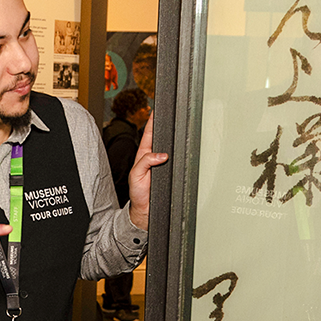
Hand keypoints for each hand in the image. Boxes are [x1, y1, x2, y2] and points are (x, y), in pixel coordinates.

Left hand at [127, 114, 169, 229]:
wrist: (146, 210)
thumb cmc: (138, 193)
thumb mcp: (137, 175)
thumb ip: (146, 162)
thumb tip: (161, 155)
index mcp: (144, 155)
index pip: (149, 134)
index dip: (153, 121)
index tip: (156, 110)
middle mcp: (154, 158)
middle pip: (162, 138)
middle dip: (166, 126)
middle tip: (172, 113)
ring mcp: (163, 164)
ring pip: (170, 148)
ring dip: (175, 140)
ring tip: (179, 127)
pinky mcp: (170, 172)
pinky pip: (177, 161)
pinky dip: (180, 155)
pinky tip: (183, 149)